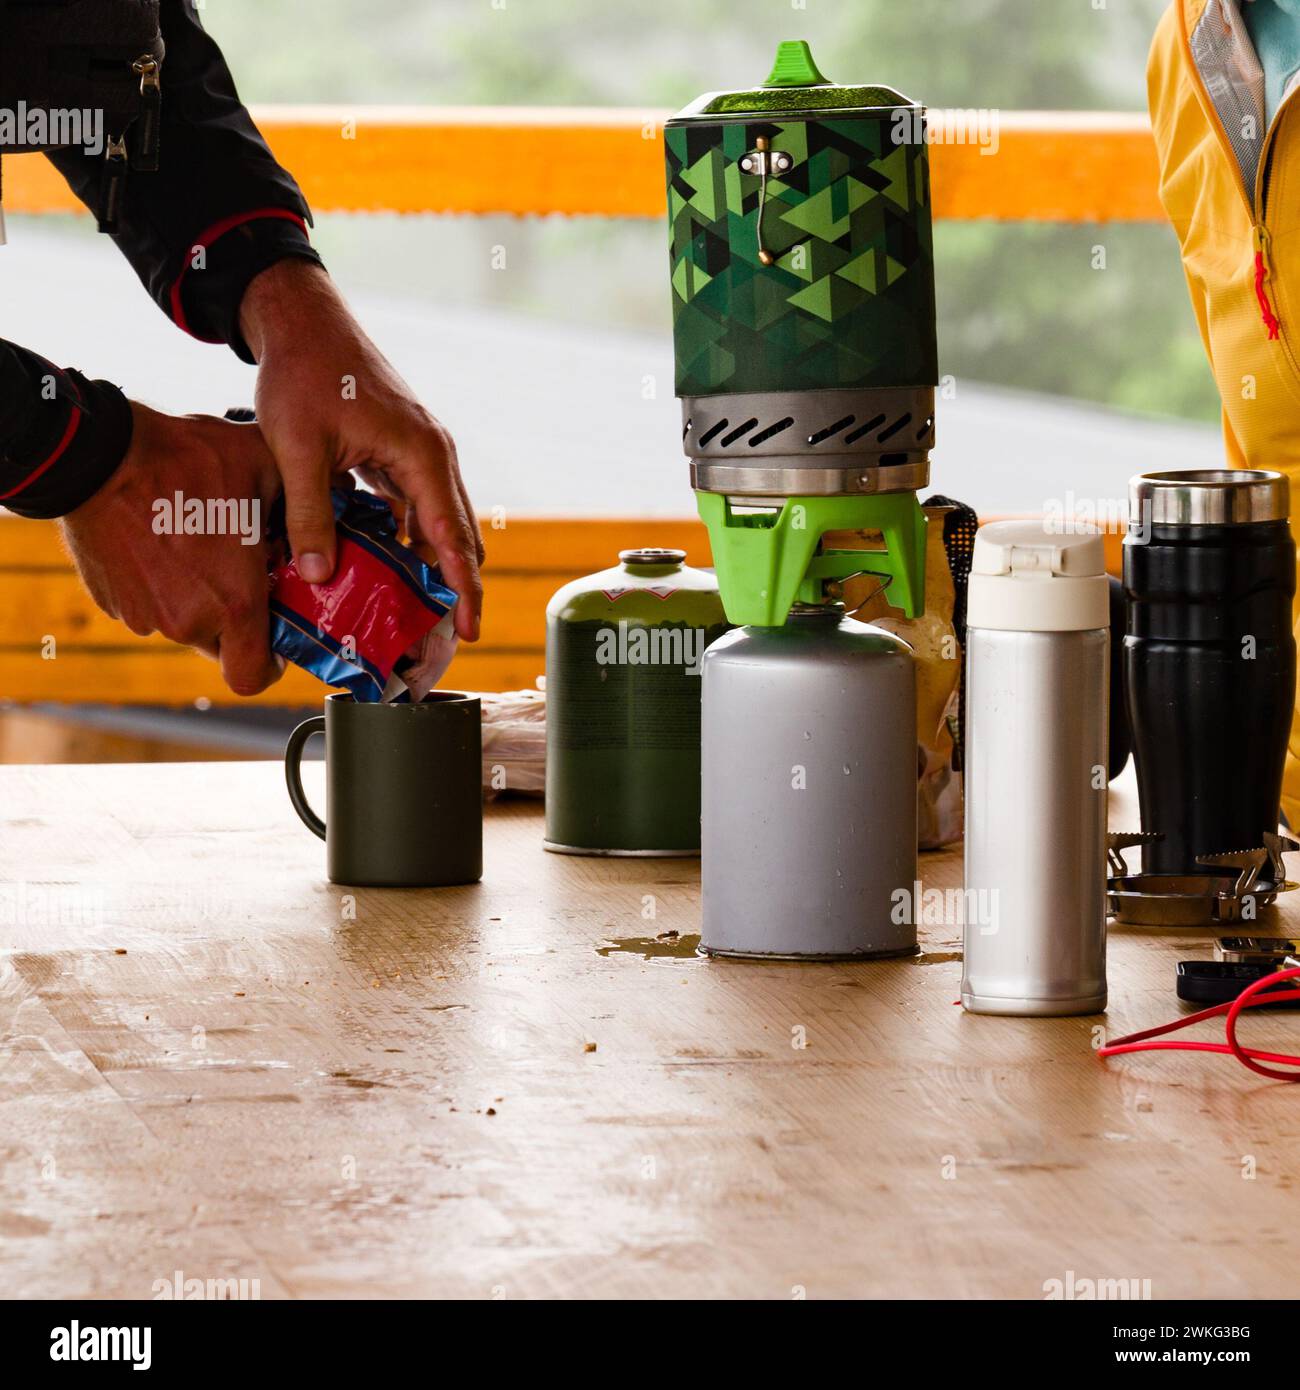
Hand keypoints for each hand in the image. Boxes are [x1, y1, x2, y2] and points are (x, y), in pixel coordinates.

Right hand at [61, 403, 283, 695]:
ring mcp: (145, 614)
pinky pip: (147, 605)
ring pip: (183, 623)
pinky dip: (159, 586)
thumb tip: (339, 494)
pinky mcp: (112, 601)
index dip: (267, 664)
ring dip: (195, 599)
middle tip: (239, 575)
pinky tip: (163, 543)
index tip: (271, 636)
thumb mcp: (264, 466)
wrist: (98, 454)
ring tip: (199, 548)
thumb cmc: (186, 460)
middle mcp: (188, 621)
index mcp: (234, 604)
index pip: (253, 676)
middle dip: (234, 619)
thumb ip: (305, 497)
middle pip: (221, 646)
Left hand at [239, 259, 483, 640]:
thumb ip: (311, 514)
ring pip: (439, 523)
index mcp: (422, 454)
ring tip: (415, 611)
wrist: (304, 321)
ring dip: (431, 564)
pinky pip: (417, 507)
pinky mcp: (403, 452)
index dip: (463, 587)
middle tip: (440, 636)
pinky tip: (388, 567)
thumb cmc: (304, 373)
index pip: (453, 536)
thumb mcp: (298, 448)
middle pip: (458, 534)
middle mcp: (434, 455)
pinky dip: (409, 539)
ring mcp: (422, 453)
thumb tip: (319, 575)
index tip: (469, 629)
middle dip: (455, 586)